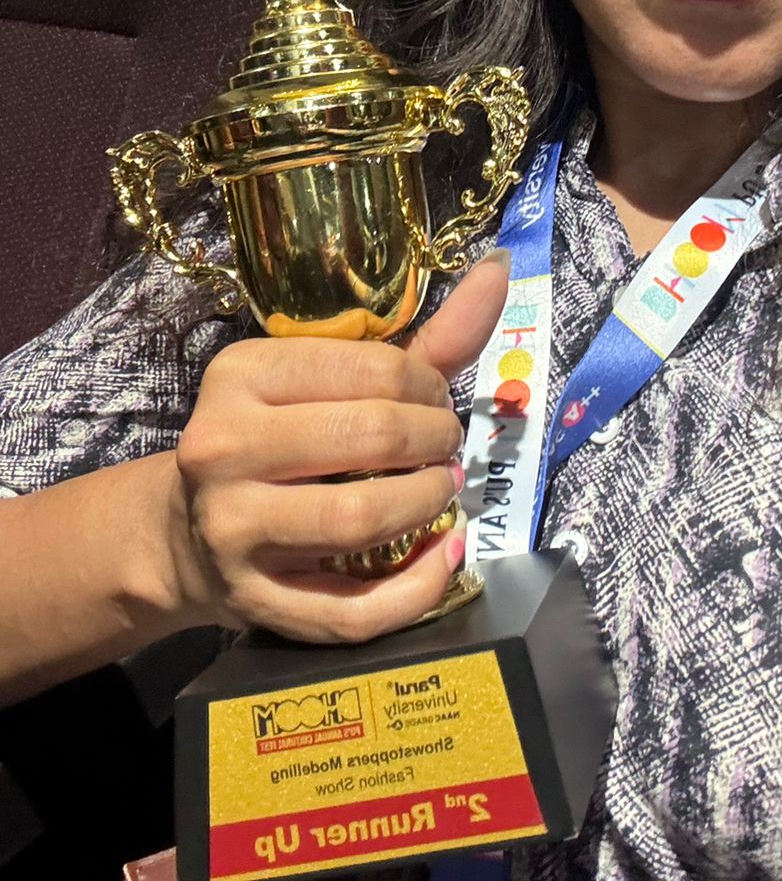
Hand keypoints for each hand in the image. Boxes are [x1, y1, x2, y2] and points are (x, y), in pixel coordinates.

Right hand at [168, 251, 508, 644]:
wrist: (182, 535)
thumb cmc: (276, 438)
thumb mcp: (331, 379)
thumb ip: (424, 338)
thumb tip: (500, 271)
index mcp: (241, 374)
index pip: (373, 369)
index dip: (429, 386)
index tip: (436, 400)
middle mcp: (224, 447)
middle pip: (372, 437)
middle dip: (435, 440)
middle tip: (446, 446)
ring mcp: (233, 530)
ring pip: (360, 518)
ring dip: (428, 502)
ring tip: (442, 490)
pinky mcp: (255, 603)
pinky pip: (354, 609)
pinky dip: (418, 587)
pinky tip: (444, 555)